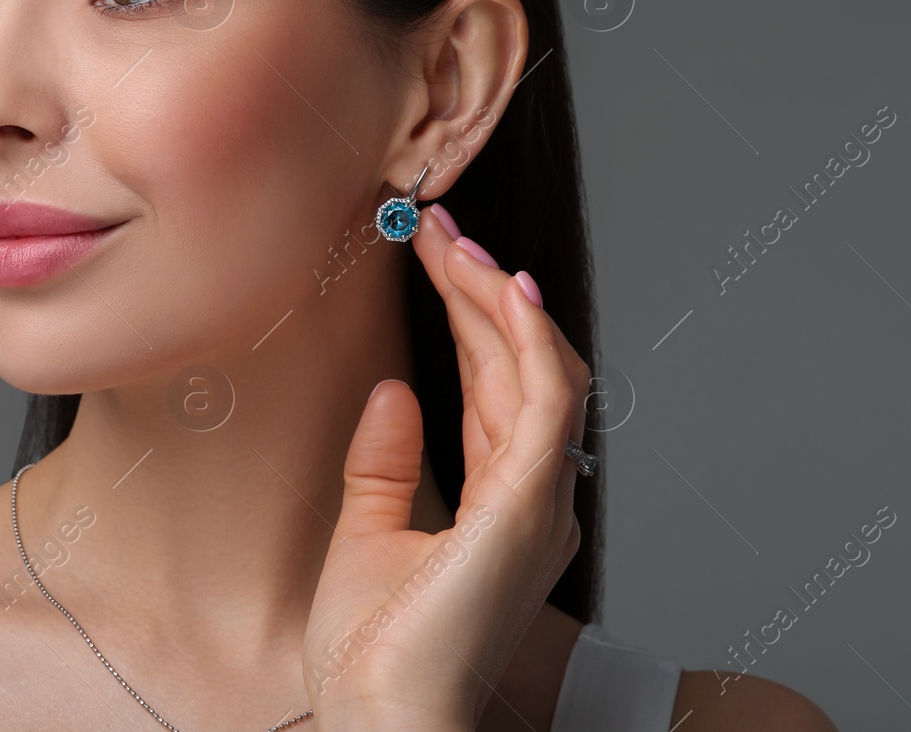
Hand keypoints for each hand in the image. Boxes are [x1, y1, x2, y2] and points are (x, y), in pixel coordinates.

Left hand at [302, 202, 589, 730]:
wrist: (378, 718)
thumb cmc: (374, 652)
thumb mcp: (368, 534)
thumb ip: (387, 463)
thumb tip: (393, 390)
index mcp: (504, 506)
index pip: (497, 388)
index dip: (471, 317)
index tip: (436, 257)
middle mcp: (535, 498)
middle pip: (519, 367)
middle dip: (481, 290)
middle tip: (440, 228)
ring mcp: (540, 500)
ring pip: (539, 369)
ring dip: (499, 298)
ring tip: (457, 241)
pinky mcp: (528, 504)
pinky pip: (543, 399)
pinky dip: (529, 337)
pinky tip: (502, 286)